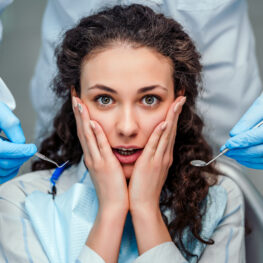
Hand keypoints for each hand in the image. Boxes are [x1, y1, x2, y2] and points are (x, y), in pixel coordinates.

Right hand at [0, 102, 36, 182]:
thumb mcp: (1, 112)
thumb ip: (11, 125)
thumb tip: (21, 142)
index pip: (1, 150)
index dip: (20, 151)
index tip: (32, 148)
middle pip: (4, 163)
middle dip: (21, 156)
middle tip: (28, 148)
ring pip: (3, 172)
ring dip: (16, 163)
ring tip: (15, 150)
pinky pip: (0, 178)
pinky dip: (11, 171)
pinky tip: (13, 159)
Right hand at [72, 97, 128, 211]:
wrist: (113, 205)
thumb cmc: (112, 187)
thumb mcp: (106, 168)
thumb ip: (104, 155)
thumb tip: (104, 145)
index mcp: (93, 156)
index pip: (85, 132)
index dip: (81, 116)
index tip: (79, 102)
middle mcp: (92, 156)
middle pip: (82, 130)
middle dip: (78, 112)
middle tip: (74, 95)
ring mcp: (97, 160)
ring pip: (88, 136)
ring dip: (83, 118)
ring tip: (79, 102)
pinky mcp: (105, 165)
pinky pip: (100, 147)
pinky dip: (95, 135)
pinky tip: (92, 123)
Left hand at [128, 96, 185, 212]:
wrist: (144, 204)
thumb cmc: (145, 186)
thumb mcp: (152, 169)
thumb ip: (153, 156)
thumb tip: (152, 147)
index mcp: (164, 156)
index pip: (169, 132)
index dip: (173, 117)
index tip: (176, 104)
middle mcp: (164, 155)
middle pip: (172, 129)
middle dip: (176, 112)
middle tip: (181, 97)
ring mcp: (159, 159)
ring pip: (167, 134)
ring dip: (172, 117)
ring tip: (177, 102)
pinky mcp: (150, 163)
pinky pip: (156, 146)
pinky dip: (160, 134)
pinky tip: (164, 123)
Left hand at [221, 94, 262, 168]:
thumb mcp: (262, 105)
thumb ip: (248, 119)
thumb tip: (234, 134)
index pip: (258, 136)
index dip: (241, 142)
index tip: (229, 144)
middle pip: (261, 150)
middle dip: (241, 152)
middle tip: (228, 151)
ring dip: (246, 159)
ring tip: (234, 154)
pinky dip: (254, 162)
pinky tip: (244, 158)